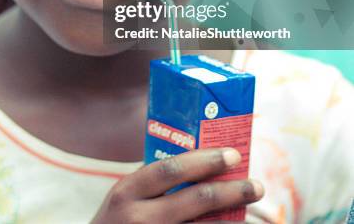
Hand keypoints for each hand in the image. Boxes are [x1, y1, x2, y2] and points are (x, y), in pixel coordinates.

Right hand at [91, 148, 263, 223]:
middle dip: (231, 191)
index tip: (233, 154)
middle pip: (195, 201)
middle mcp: (138, 218)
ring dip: (231, 220)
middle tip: (256, 185)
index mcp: (126, 192)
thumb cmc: (116, 223)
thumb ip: (152, 183)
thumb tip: (201, 163)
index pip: (171, 170)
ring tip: (250, 212)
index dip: (204, 160)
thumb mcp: (124, 198)